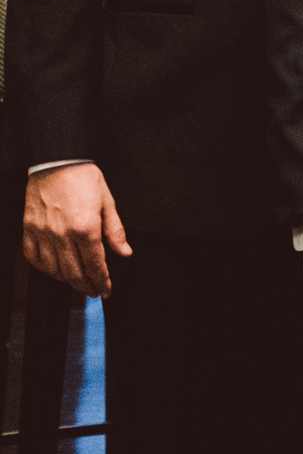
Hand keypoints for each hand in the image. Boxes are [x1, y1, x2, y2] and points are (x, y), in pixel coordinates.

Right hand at [22, 166, 129, 295]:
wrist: (56, 162)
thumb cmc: (83, 177)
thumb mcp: (108, 201)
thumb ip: (115, 230)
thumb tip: (124, 252)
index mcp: (85, 228)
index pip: (95, 264)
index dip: (102, 281)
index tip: (106, 289)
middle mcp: (62, 234)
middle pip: (74, 272)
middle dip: (86, 286)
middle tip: (94, 291)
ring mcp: (43, 233)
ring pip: (53, 269)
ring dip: (66, 280)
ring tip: (77, 282)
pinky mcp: (28, 230)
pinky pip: (34, 258)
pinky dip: (44, 269)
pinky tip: (53, 270)